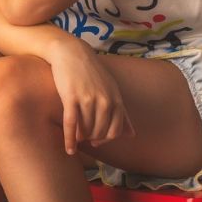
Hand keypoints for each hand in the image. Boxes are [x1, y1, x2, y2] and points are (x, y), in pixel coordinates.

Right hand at [46, 38, 134, 154]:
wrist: (70, 52)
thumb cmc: (90, 72)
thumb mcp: (111, 89)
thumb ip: (122, 112)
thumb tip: (132, 135)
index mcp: (115, 98)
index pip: (115, 130)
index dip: (105, 139)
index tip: (96, 141)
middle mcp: (104, 100)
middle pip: (100, 132)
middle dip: (92, 139)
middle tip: (84, 139)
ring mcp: (88, 99)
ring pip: (85, 130)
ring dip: (80, 138)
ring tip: (76, 138)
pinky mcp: (71, 98)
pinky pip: (71, 125)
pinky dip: (70, 140)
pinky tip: (69, 149)